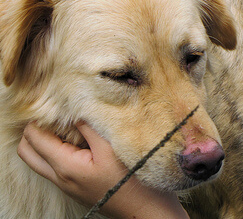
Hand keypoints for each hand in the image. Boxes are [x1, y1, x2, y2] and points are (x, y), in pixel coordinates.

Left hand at [18, 123, 188, 218]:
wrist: (145, 209)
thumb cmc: (132, 180)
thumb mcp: (111, 147)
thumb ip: (89, 127)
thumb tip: (75, 111)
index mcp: (66, 165)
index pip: (34, 138)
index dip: (38, 119)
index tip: (53, 105)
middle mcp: (60, 177)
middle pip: (27, 151)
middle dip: (33, 130)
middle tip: (53, 114)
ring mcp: (66, 184)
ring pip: (39, 160)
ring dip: (44, 141)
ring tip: (66, 124)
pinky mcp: (75, 186)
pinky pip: (54, 166)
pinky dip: (56, 150)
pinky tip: (79, 139)